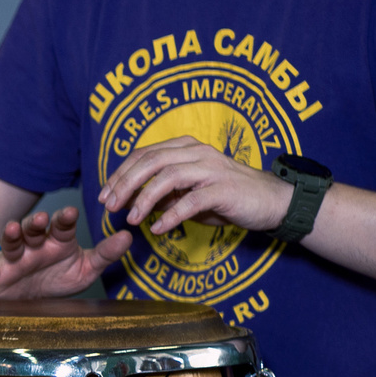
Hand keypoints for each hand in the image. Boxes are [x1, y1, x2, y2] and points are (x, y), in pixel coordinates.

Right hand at [0, 206, 129, 298]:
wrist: (25, 297)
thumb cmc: (56, 278)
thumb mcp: (84, 269)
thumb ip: (105, 254)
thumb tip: (129, 236)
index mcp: (56, 242)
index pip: (61, 226)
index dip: (64, 219)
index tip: (70, 213)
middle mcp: (34, 246)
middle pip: (34, 229)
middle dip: (36, 222)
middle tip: (42, 218)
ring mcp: (13, 259)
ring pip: (11, 243)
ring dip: (11, 235)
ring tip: (13, 229)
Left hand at [97, 135, 291, 238]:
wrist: (271, 201)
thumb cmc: (227, 196)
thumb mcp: (188, 194)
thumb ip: (162, 195)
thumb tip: (131, 203)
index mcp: (186, 148)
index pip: (145, 154)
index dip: (120, 173)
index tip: (104, 194)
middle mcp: (197, 152)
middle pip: (152, 160)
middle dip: (126, 183)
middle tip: (110, 206)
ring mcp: (212, 169)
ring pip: (169, 175)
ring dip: (145, 198)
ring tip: (130, 219)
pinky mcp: (224, 189)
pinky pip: (192, 200)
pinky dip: (171, 215)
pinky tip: (157, 228)